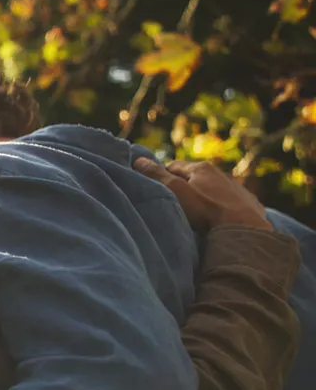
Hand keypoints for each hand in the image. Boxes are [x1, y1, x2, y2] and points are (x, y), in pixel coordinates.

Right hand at [136, 158, 270, 232]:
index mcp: (202, 168)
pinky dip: (225, 207)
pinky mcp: (251, 204)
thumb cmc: (205, 211)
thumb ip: (156, 175)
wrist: (244, 230)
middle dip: (186, 187)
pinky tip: (221, 219)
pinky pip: (233, 202)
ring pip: (216, 189)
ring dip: (207, 197)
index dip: (163, 176)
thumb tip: (138, 159)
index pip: (174, 166)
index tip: (157, 190)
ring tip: (199, 214)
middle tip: (175, 204)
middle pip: (196, 177)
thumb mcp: (175, 192)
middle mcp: (222, 174)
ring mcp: (239, 189)